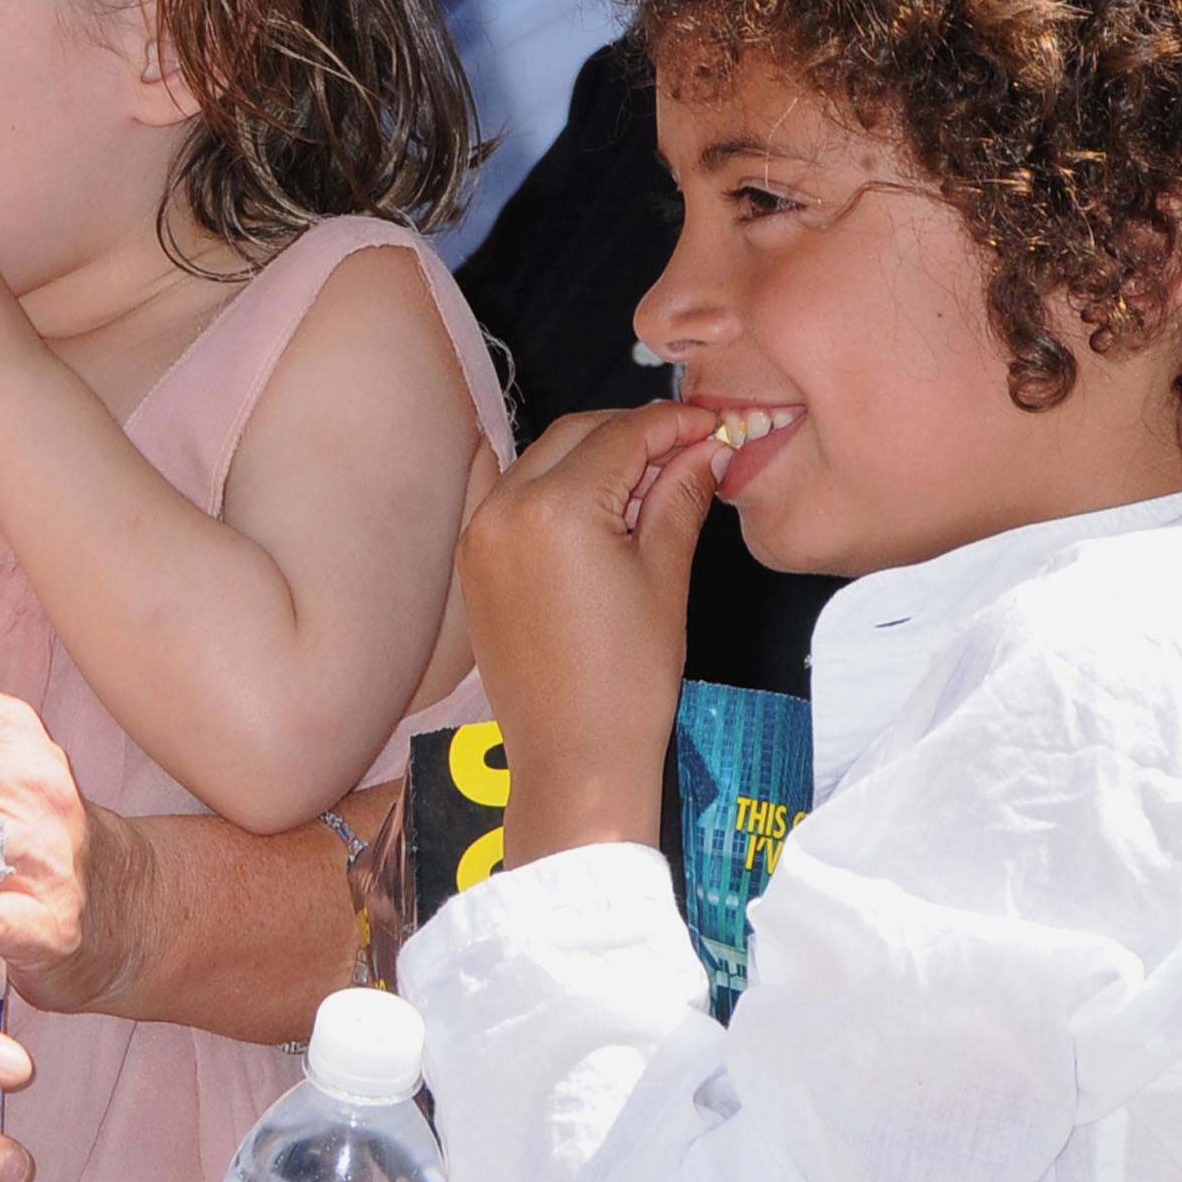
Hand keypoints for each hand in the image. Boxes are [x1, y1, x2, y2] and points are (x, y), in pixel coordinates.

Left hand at [458, 400, 722, 863]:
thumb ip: (680, 496)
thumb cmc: (628, 678)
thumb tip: (707, 448)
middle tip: (685, 448)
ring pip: (544, 461)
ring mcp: (480, 533)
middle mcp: (505, 508)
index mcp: (556, 509)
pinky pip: (519, 497)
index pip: (621, 435)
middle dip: (631, 433)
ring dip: (595, 458)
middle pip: (576, 435)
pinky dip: (561, 489)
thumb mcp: (664, 574)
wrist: (573, 757)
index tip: (708, 424)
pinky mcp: (474, 559)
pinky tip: (604, 511)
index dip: (671, 423)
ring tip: (650, 482)